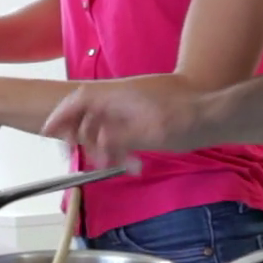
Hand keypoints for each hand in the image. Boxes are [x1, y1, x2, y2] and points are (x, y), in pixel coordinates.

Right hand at [42, 76, 198, 166]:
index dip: (59, 115)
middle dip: (83, 139)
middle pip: (87, 115)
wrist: (213, 114)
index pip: (78, 101)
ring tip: (117, 167)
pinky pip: (121, 132)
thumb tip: (95, 143)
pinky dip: (121, 148)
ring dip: (105, 149)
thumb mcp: (150, 133)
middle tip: (84, 160)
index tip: (48, 132)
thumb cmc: (183, 119)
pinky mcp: (142, 118)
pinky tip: (133, 164)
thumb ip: (118, 138)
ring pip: (105, 127)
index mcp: (117, 96)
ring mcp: (132, 108)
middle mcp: (120, 99)